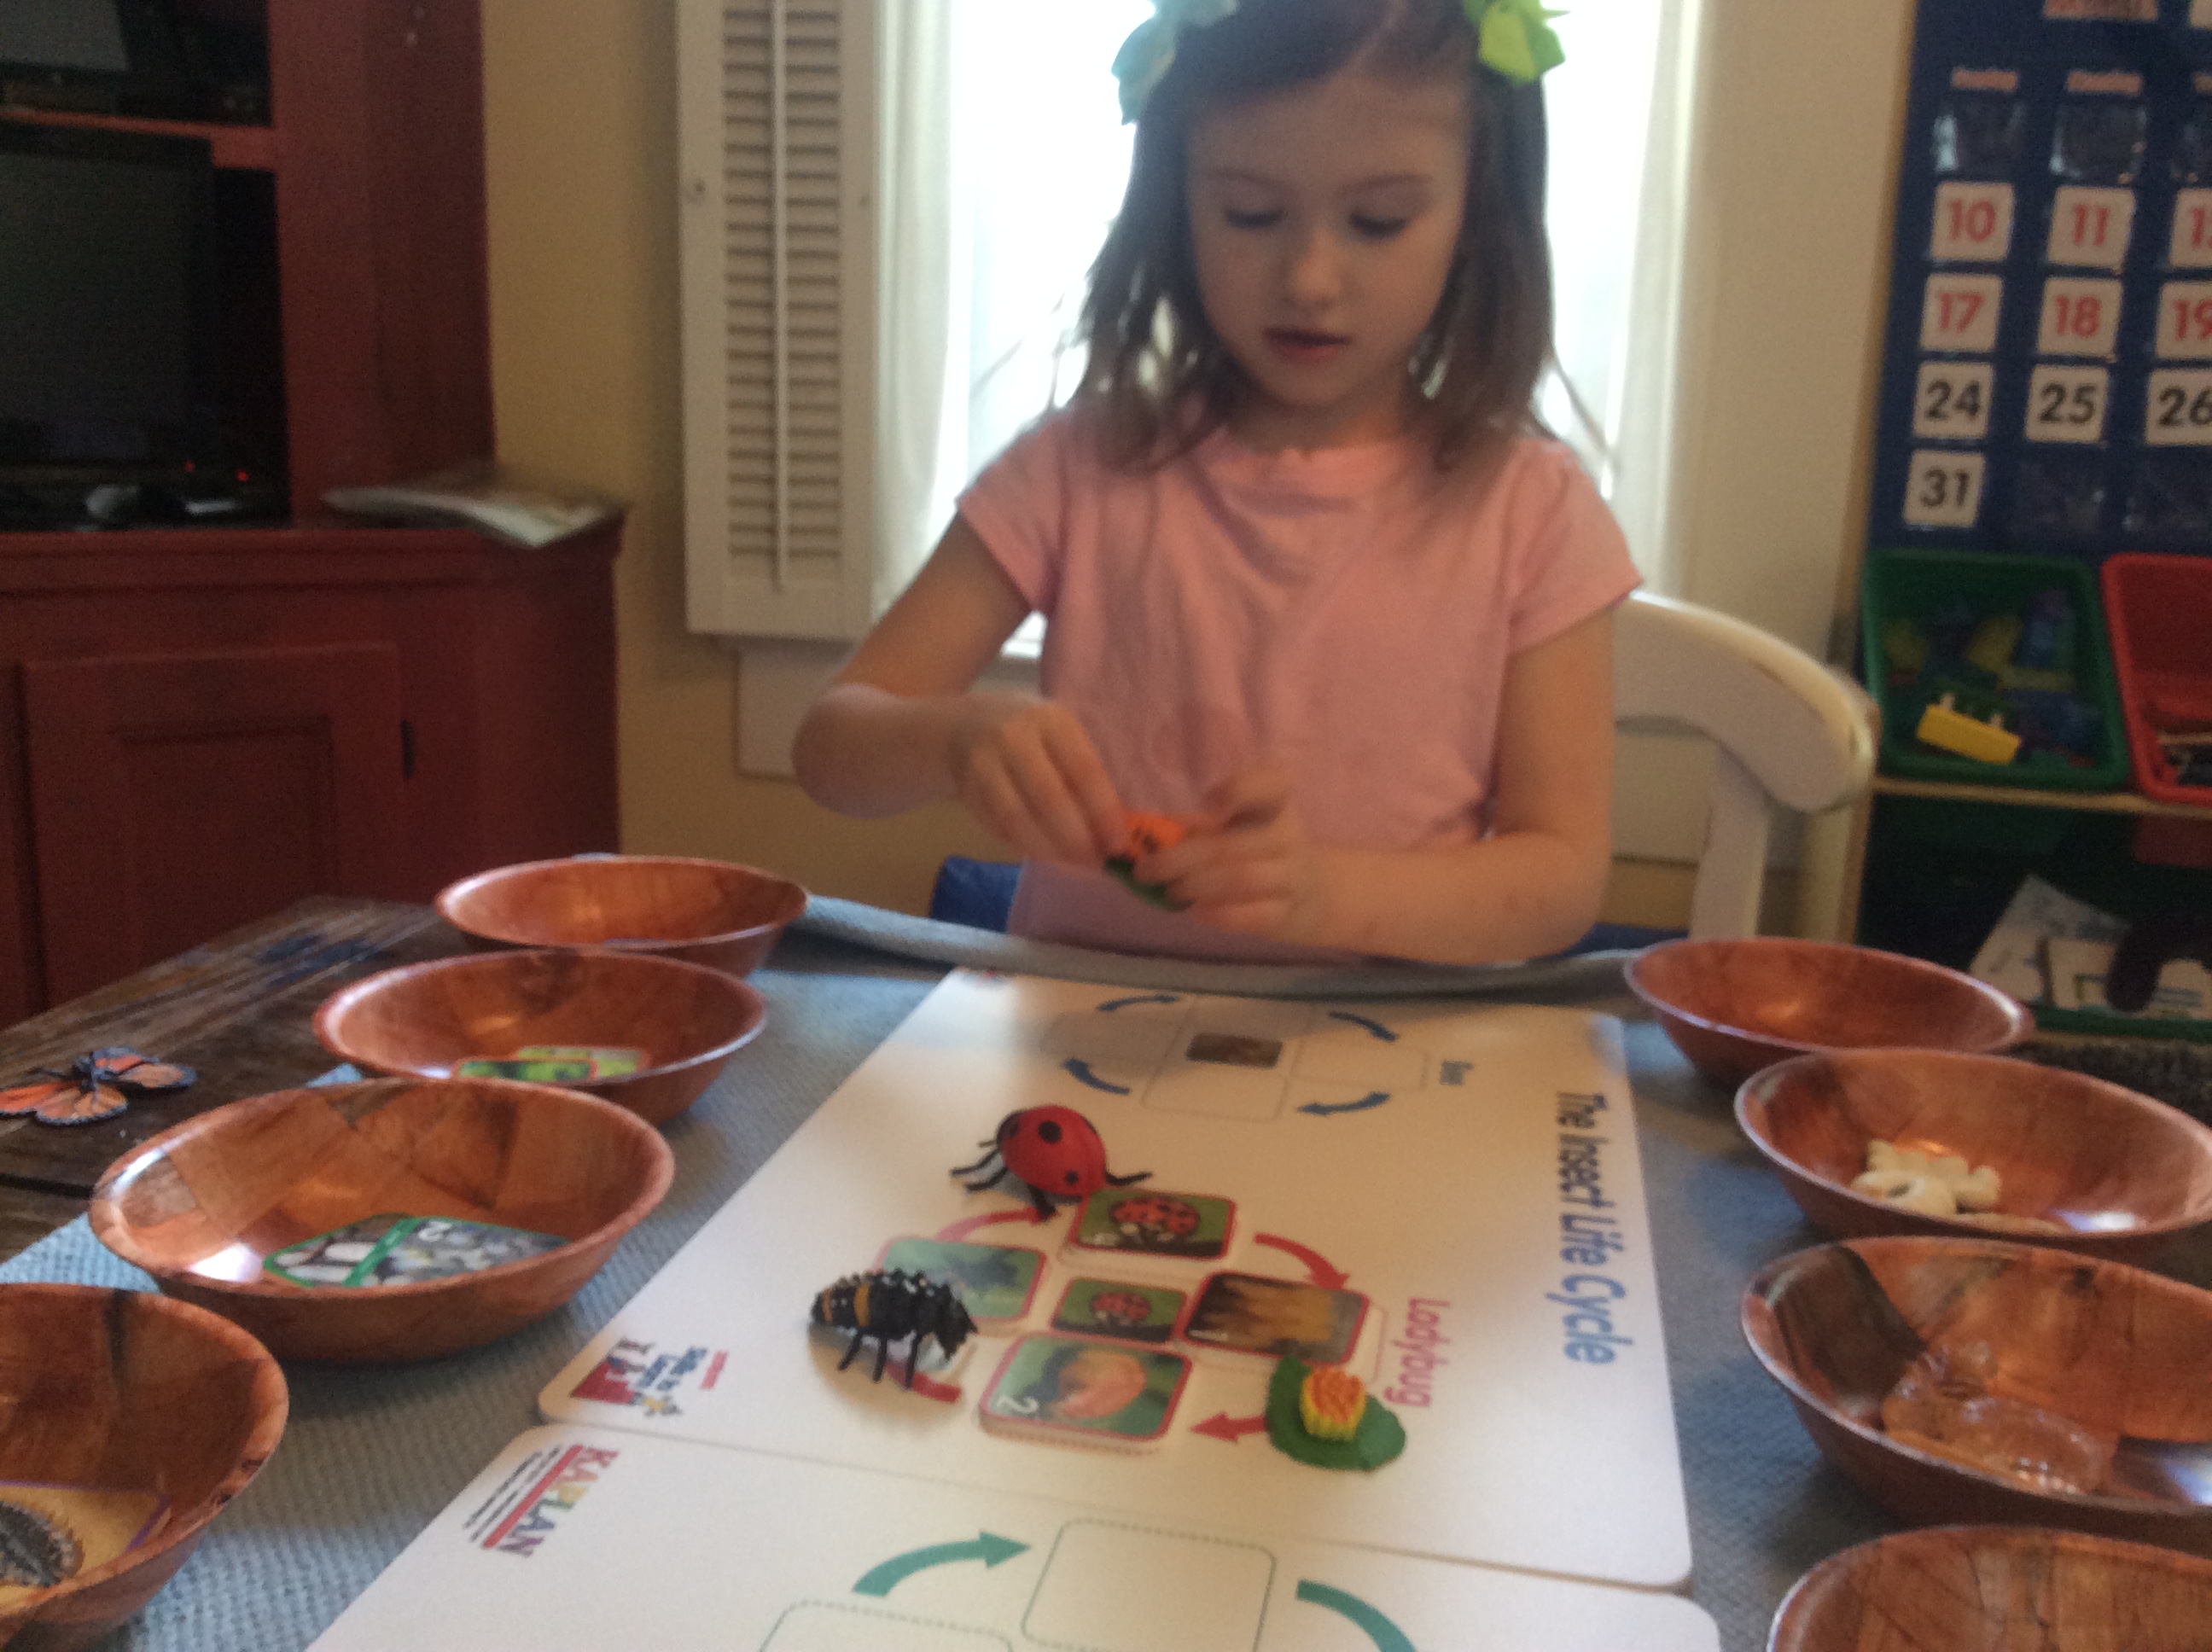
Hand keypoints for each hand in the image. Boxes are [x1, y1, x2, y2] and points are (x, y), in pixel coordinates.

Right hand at [945, 693, 1124, 865]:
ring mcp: (983, 764)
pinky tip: (1046, 854)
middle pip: (1048, 797)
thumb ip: (1083, 774)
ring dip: (1048, 849)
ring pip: (1017, 818)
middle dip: (1076, 837)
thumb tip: (1112, 830)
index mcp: (1049, 720)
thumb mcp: (1059, 736)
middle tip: (1094, 861)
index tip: (1117, 842)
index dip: (1103, 810)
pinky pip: (998, 828)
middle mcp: (1012, 737)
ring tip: (1072, 863)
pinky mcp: (966, 790)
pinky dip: (1025, 847)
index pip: (1083, 769)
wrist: (963, 726)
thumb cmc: (1031, 735)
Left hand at [1141, 764, 1330, 942]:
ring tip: (1168, 891)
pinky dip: (1221, 915)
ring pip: (1240, 878)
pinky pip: (1254, 915)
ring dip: (1195, 885)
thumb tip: (1140, 836)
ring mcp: (1292, 876)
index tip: (1208, 800)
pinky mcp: (1288, 913)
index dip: (1242, 789)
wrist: (1314, 895)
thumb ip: (1201, 826)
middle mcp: (1288, 835)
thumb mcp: (1242, 828)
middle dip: (1181, 857)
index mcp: (1275, 804)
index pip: (1271, 784)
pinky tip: (1197, 912)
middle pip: (1232, 843)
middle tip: (1146, 870)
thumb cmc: (1259, 852)